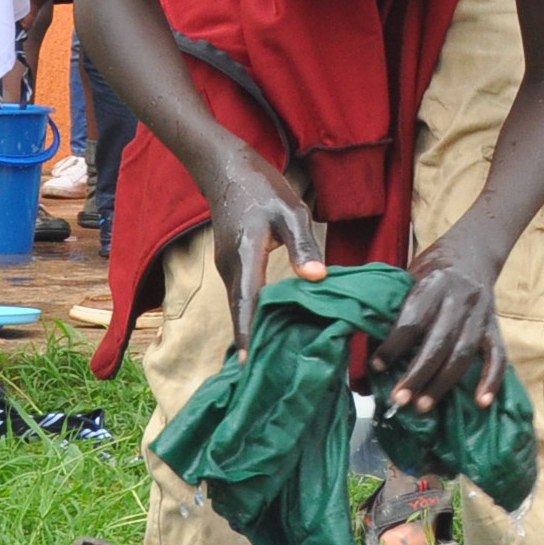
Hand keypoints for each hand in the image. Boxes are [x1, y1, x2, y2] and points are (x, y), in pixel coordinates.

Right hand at [205, 146, 319, 351]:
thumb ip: (303, 245)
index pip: (246, 304)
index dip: (248, 334)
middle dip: (252, 342)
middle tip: (267, 376)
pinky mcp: (232, 265)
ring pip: (241, 306)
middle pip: (241, 312)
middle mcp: (231, 268)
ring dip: (253, 330)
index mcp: (244, 256)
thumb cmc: (262, 188)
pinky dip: (253, 314)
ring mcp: (228, 267)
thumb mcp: (290, 211)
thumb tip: (317, 278)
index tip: (247, 365)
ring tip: (270, 361)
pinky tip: (269, 329)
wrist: (226, 168)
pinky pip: (242, 297)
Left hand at [382, 234, 509, 412]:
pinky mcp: (495, 327)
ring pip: (464, 353)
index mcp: (434, 283)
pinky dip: (491, 380)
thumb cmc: (433, 269)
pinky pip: (497, 356)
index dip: (394, 345)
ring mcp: (481, 314)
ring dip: (443, 383)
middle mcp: (460, 298)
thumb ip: (395, 305)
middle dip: (418, 373)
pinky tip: (481, 402)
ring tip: (422, 406)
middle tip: (399, 398)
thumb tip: (365, 343)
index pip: (414, 319)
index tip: (377, 366)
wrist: (474, 250)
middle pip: (440, 342)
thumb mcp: (409, 276)